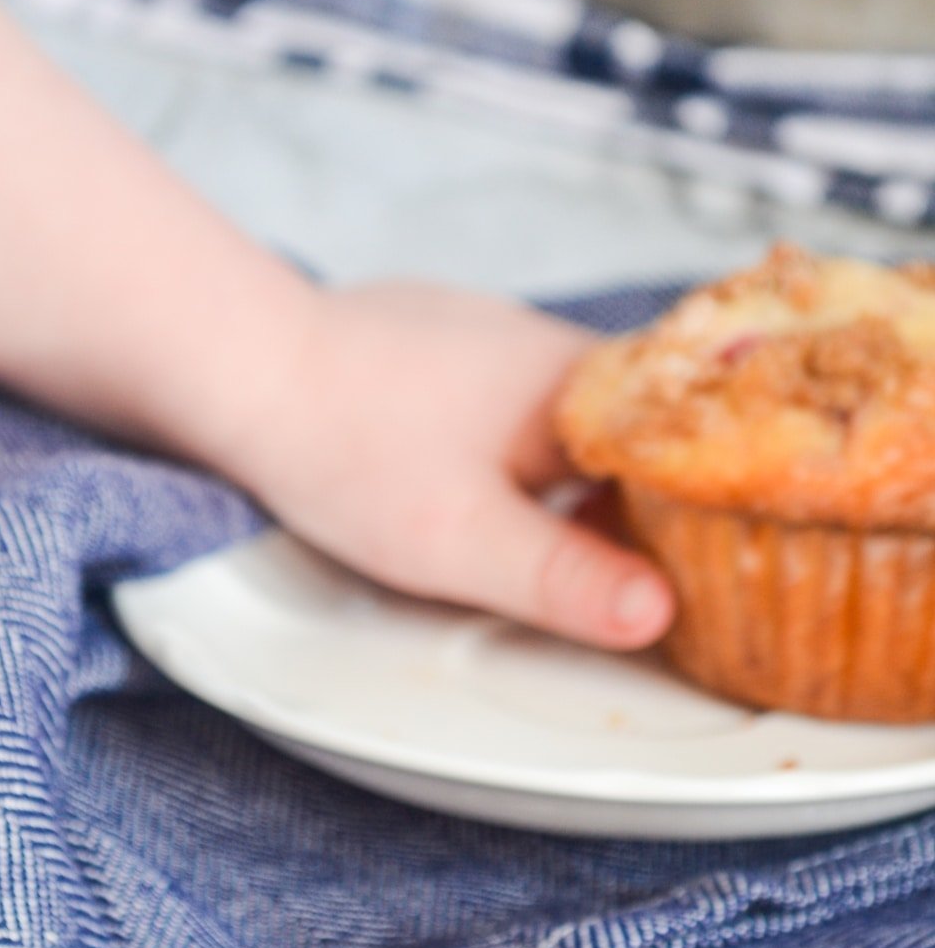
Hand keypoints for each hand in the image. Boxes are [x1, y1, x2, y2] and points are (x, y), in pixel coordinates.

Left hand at [231, 281, 674, 649]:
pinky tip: (475, 482)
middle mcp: (550, 343)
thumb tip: (663, 613)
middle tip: (627, 576)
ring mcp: (494, 334)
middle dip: (633, 502)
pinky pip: (510, 403)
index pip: (685, 446)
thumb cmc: (348, 447)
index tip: (706, 572)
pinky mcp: (443, 342)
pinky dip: (512, 450)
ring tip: (548, 538)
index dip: (703, 513)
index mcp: (580, 384)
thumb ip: (567, 579)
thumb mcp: (464, 539)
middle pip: (629, 435)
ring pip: (565, 420)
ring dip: (567, 477)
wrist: (242, 363)